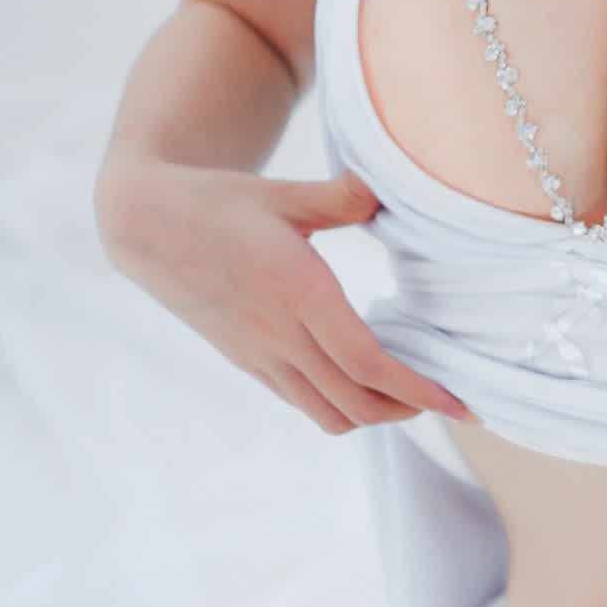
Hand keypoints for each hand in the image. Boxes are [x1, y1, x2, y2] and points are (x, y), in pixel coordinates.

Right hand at [96, 160, 477, 437]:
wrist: (148, 226)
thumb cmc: (220, 202)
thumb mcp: (282, 193)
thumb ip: (338, 196)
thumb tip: (380, 192)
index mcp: (297, 291)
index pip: (367, 362)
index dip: (416, 390)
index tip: (458, 403)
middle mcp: (278, 334)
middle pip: (354, 402)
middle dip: (407, 411)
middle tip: (446, 399)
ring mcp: (259, 353)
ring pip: (326, 413)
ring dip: (372, 415)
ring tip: (407, 395)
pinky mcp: (246, 359)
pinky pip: (300, 401)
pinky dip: (338, 404)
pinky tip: (358, 381)